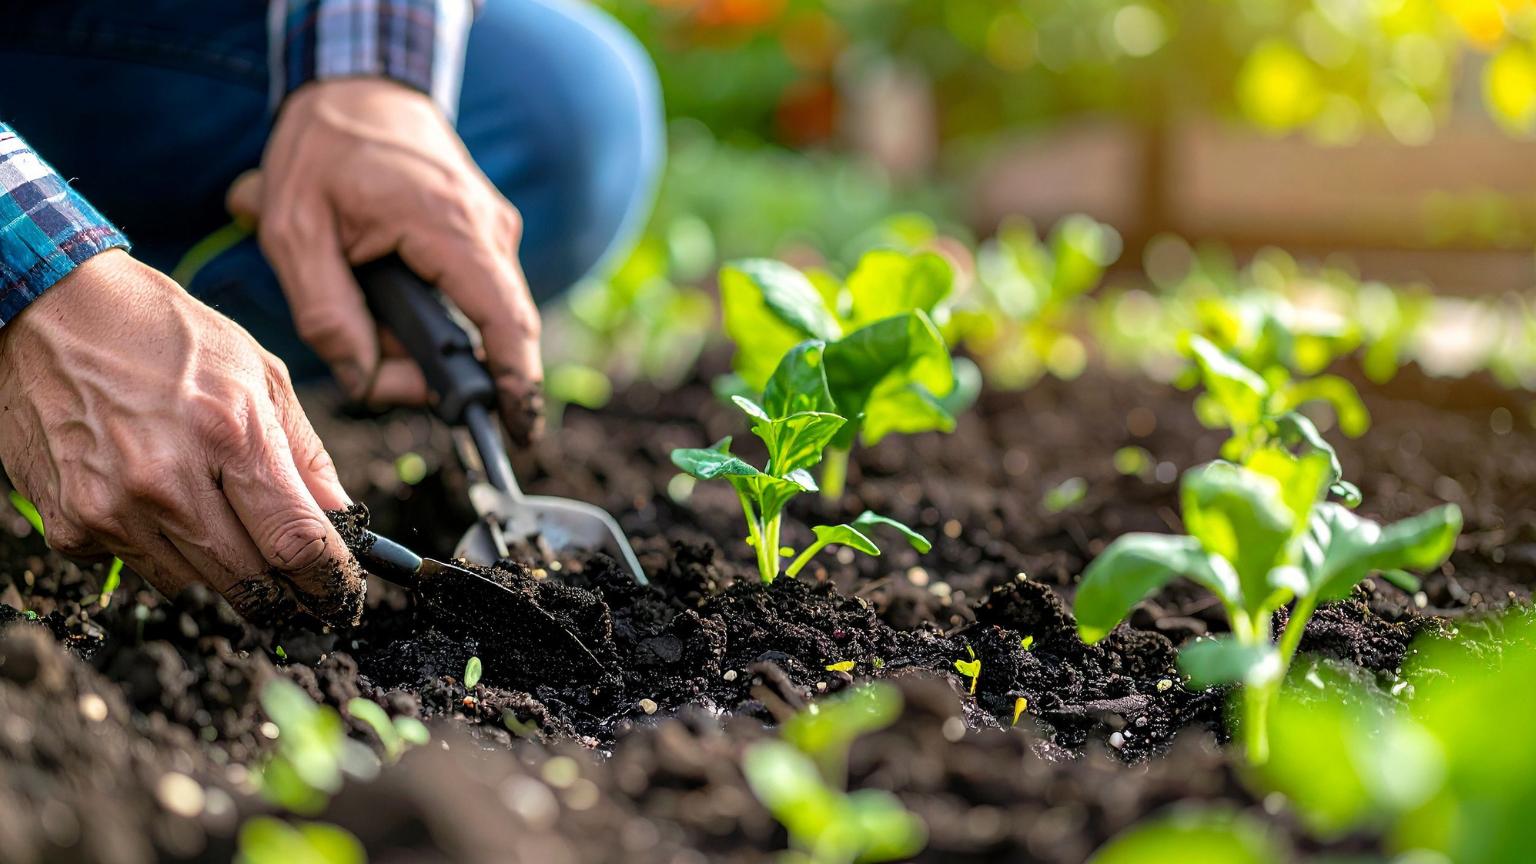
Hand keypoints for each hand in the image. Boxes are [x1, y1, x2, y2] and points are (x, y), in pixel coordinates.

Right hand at [0, 250, 364, 625]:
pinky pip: (135, 569)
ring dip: (218, 570)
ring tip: (216, 519)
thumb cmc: (165, 334)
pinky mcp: (70, 524)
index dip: (329, 580)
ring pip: (192, 586)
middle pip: (249, 582)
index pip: (297, 543)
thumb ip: (305, 454)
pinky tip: (154, 503)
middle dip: (282, 593)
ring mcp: (112, 509)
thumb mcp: (260, 373)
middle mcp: (167, 482)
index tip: (340, 594)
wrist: (52, 311)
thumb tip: (342, 518)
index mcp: (229, 436)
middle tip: (298, 589)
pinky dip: (157, 551)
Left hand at [228, 78, 543, 444]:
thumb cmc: (323, 150)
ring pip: (477, 317)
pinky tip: (382, 292)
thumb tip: (366, 382)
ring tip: (360, 306)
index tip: (520, 432)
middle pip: (488, 332)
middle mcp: (490, 230)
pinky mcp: (485, 236)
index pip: (505, 323)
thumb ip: (327, 316)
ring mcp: (494, 231)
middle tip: (374, 372)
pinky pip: (471, 296)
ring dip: (422, 336)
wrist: (360, 86)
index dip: (515, 384)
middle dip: (434, 370)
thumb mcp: (295, 233)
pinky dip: (431, 313)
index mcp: (450, 226)